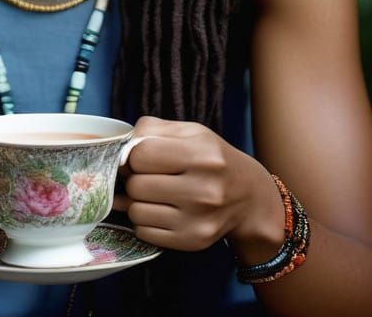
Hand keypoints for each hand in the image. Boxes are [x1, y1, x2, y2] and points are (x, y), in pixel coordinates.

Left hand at [112, 116, 284, 259]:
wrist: (250, 197)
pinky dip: (144, 221)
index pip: (141, 154)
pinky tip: (159, 211)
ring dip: (137, 201)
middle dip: (135, 178)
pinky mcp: (192, 241)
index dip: (132, 154)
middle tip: (146, 176)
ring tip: (153, 194)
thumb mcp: (191, 132)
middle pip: (136, 185)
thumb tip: (121, 146)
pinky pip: (144, 232)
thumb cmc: (213, 159)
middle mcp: (203, 190)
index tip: (138, 157)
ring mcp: (198, 220)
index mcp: (202, 155)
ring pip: (136, 211)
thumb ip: (153, 129)